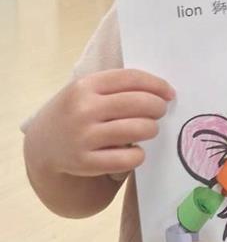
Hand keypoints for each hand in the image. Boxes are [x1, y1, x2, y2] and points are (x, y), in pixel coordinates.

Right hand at [37, 68, 174, 177]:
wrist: (43, 145)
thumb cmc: (74, 113)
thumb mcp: (85, 91)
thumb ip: (116, 87)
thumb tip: (160, 91)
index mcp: (85, 86)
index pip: (131, 78)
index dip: (157, 84)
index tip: (169, 93)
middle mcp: (84, 109)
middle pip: (139, 103)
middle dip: (158, 107)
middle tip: (160, 112)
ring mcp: (84, 136)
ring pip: (139, 129)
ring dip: (151, 129)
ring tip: (148, 129)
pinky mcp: (86, 162)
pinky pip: (128, 159)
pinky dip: (139, 155)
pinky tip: (135, 151)